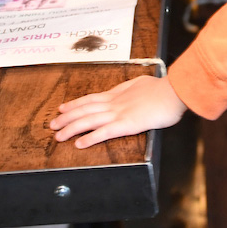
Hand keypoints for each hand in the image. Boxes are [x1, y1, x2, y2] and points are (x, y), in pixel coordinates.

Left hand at [49, 75, 186, 147]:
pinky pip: (103, 132)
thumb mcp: (143, 83)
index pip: (91, 99)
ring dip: (71, 128)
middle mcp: (114, 103)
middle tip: (52, 124)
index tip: (63, 108)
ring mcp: (119, 113)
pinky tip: (79, 144)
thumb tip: (132, 89)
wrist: (173, 92)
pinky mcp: (126, 125)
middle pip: (84, 109)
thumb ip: (133, 88)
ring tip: (59, 136)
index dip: (75, 104)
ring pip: (89, 120)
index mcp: (118, 93)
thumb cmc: (163, 89)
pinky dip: (90, 138)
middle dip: (66, 117)